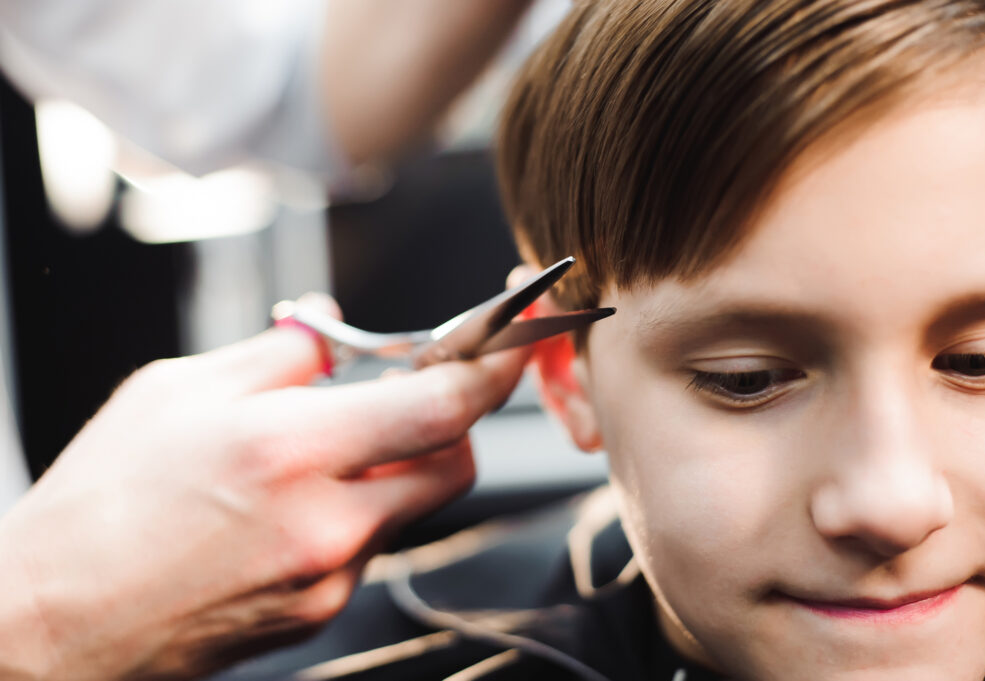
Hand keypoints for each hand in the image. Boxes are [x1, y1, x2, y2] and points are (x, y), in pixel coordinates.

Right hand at [0, 294, 527, 679]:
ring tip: (325, 447)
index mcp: (292, 449)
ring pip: (413, 502)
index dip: (496, 368)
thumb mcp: (178, 391)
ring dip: (397, 463)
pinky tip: (294, 501)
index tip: (515, 340)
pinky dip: (357, 508)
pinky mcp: (320, 609)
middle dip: (452, 420)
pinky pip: (371, 544)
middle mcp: (327, 521)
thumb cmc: (102, 501)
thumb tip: (329, 326)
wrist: (53, 622)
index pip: (443, 405)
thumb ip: (276, 353)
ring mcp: (329, 575)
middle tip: (412, 390)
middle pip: (457, 462)